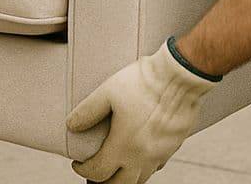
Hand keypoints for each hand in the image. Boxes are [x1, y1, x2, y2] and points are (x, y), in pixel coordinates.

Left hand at [67, 40, 217, 182]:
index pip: (98, 172)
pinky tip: (139, 155)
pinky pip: (155, 166)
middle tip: (95, 171)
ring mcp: (160, 154)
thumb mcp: (108, 91)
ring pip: (140, 179)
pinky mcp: (172, 147)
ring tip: (115, 166)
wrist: (179, 77)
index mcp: (123, 145)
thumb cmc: (144, 82)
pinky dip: (144, 167)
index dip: (83, 170)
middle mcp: (142, 157)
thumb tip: (72, 125)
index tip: (78, 163)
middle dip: (104, 181)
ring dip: (125, 177)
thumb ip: (88, 110)